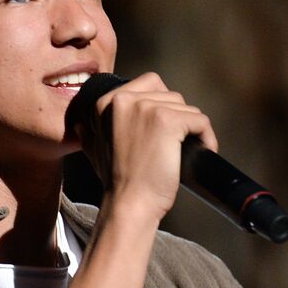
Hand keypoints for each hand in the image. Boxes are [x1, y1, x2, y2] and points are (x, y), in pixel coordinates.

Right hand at [76, 72, 217, 222]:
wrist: (129, 203)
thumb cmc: (116, 181)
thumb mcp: (94, 151)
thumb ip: (89, 133)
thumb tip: (80, 126)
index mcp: (106, 101)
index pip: (150, 84)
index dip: (163, 106)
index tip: (163, 133)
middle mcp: (123, 98)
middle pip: (170, 95)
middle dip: (178, 118)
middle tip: (176, 144)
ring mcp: (146, 108)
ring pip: (186, 108)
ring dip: (192, 129)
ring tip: (187, 151)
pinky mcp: (167, 121)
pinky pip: (200, 120)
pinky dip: (206, 137)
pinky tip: (201, 152)